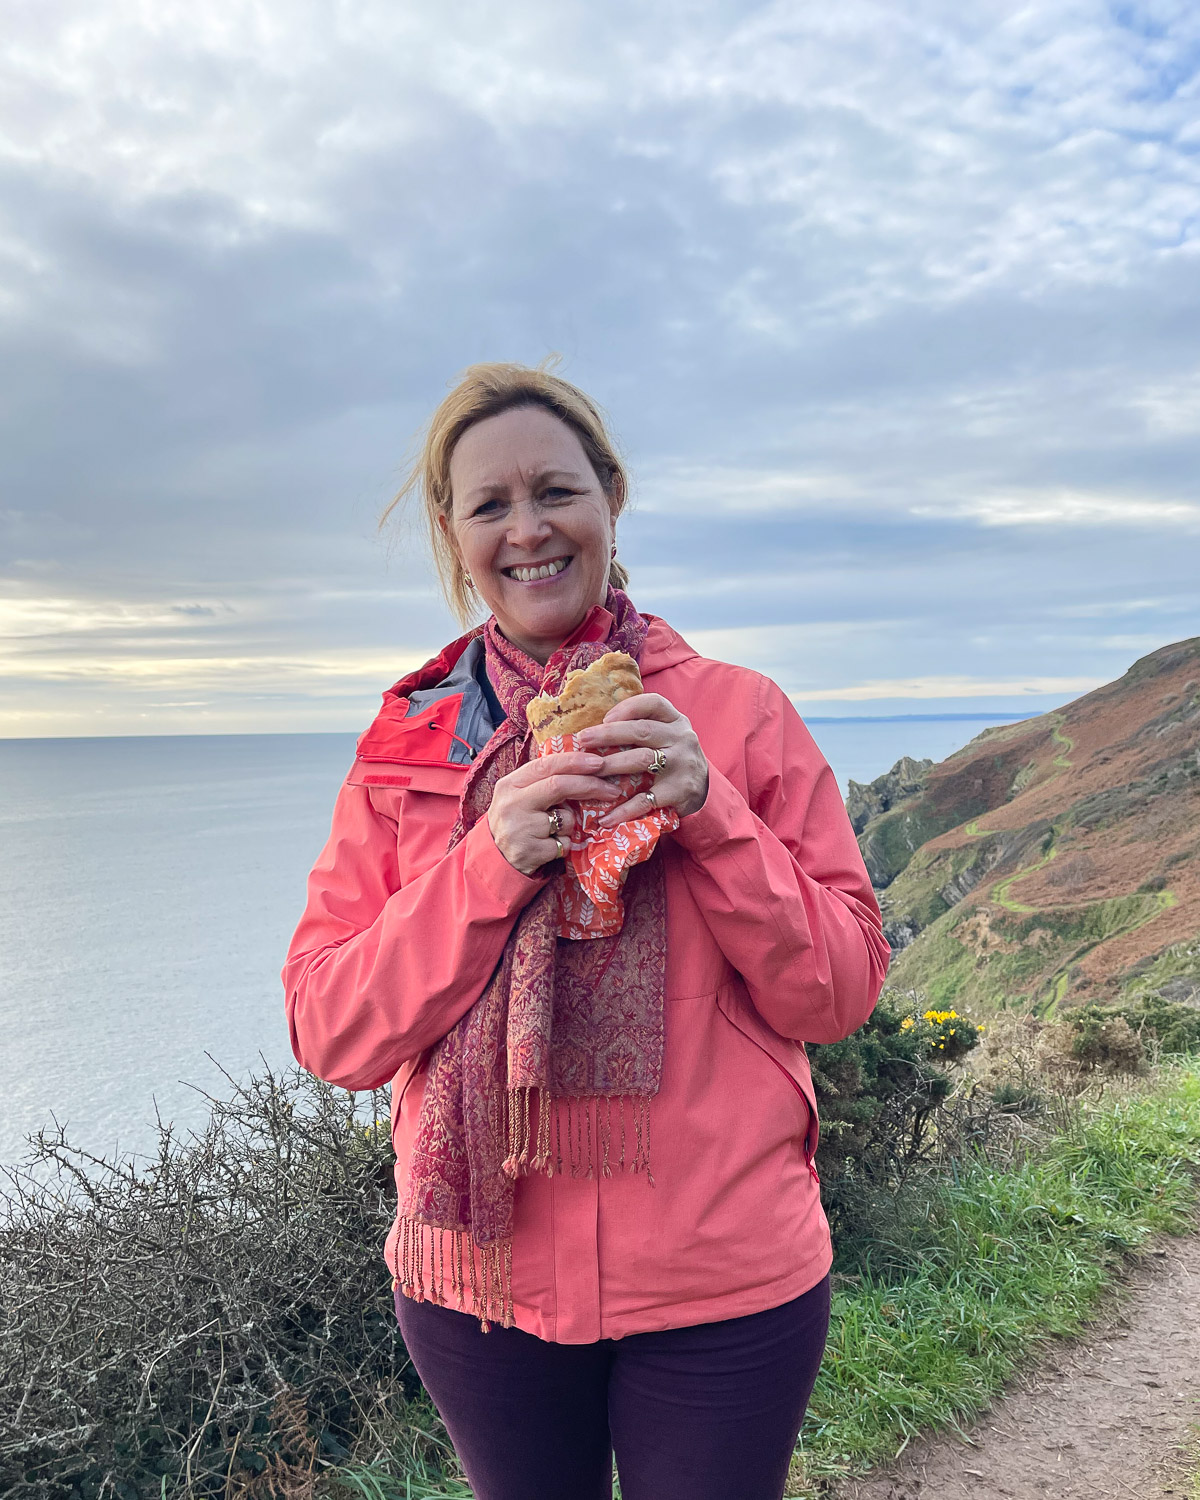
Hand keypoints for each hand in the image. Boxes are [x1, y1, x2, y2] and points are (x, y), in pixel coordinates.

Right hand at [488, 751, 620, 874]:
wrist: (494, 859)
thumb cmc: (516, 822)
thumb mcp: (520, 796)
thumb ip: (543, 782)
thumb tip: (585, 766)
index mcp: (510, 784)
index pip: (546, 765)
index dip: (575, 762)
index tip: (599, 762)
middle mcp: (512, 804)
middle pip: (558, 786)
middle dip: (590, 786)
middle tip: (612, 790)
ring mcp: (520, 829)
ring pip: (565, 819)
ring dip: (571, 824)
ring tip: (554, 830)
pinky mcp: (529, 851)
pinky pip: (564, 843)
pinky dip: (565, 844)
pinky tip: (549, 846)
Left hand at [576, 693, 709, 828]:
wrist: (704, 792)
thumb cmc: (673, 760)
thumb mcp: (668, 737)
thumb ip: (642, 728)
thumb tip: (595, 728)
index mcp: (676, 721)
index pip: (654, 703)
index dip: (628, 707)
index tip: (605, 717)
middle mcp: (682, 739)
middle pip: (642, 730)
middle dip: (608, 734)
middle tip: (583, 740)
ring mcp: (682, 765)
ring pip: (642, 759)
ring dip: (612, 765)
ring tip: (588, 773)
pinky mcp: (679, 791)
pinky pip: (646, 799)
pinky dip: (624, 810)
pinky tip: (605, 818)